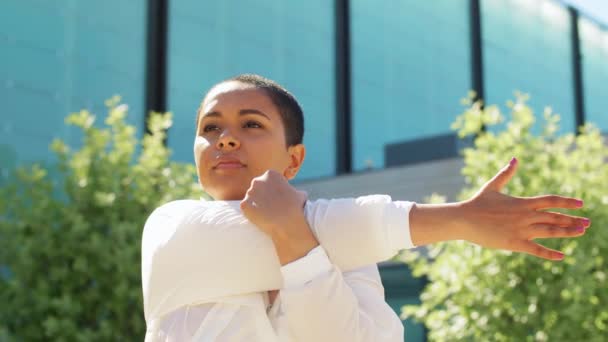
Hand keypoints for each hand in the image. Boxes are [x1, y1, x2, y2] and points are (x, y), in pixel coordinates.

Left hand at [240, 170, 318, 264]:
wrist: (288, 224)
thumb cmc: (296, 208)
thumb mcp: (300, 194)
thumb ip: (294, 191)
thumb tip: (296, 194)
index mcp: (271, 174)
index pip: (268, 180)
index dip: (273, 190)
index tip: (277, 198)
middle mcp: (258, 181)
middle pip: (258, 188)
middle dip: (262, 195)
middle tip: (269, 206)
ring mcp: (249, 193)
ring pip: (251, 198)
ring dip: (256, 204)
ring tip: (265, 214)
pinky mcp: (243, 205)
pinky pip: (246, 208)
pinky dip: (250, 213)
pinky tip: (259, 218)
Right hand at [458, 157, 588, 259]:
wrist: (463, 219)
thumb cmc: (477, 202)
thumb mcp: (492, 186)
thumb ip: (506, 174)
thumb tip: (515, 158)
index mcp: (522, 203)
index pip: (550, 201)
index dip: (567, 202)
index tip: (581, 204)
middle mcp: (525, 216)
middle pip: (555, 217)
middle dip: (572, 220)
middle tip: (588, 223)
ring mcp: (521, 230)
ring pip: (550, 232)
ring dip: (567, 232)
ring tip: (581, 233)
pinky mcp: (514, 243)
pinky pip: (536, 250)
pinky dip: (549, 254)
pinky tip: (562, 256)